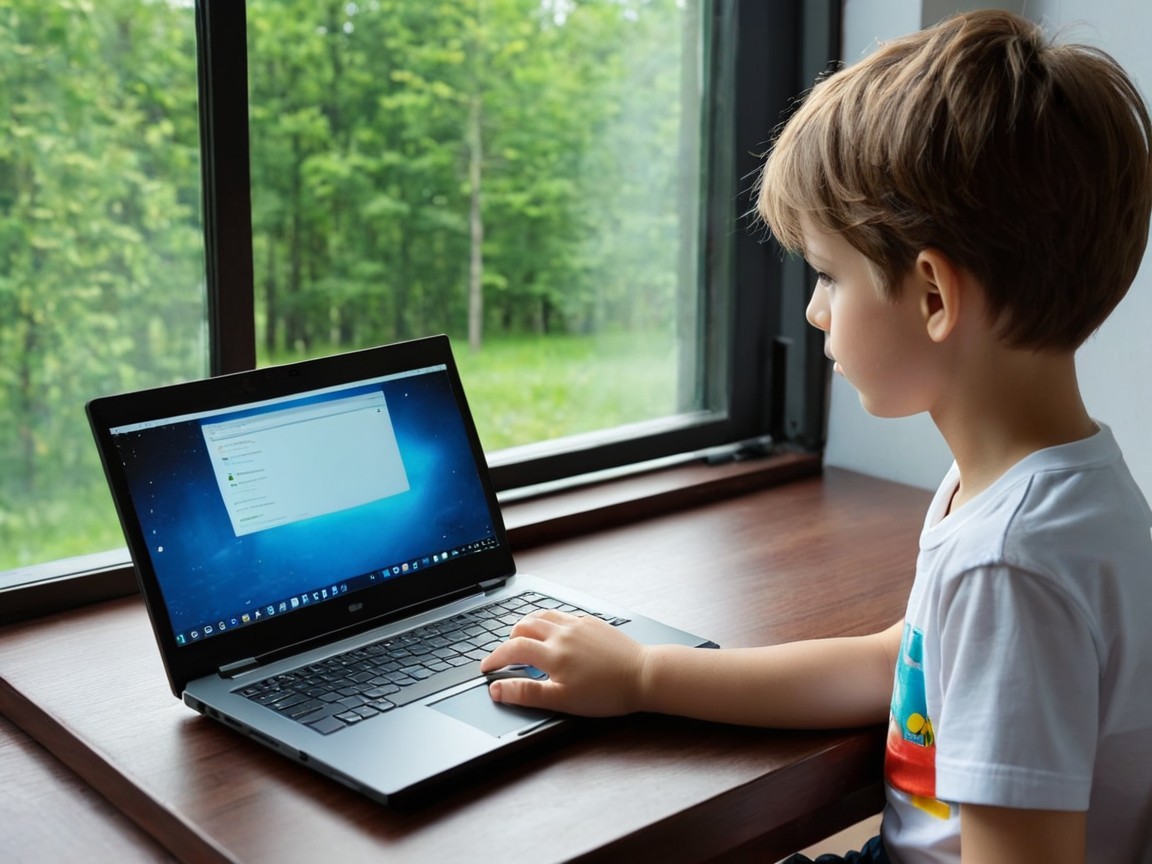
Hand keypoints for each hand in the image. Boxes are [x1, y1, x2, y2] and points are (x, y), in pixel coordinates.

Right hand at [480, 609, 647, 716]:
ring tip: (525, 638)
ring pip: (542, 615)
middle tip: (506, 654)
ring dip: (527, 625)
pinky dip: (549, 620)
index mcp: (552, 653)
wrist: (644, 675)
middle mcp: (562, 632)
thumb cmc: (606, 693)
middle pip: (524, 625)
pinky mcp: (592, 622)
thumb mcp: (562, 700)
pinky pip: (562, 614)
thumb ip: (526, 693)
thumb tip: (497, 689)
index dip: (495, 657)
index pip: (512, 648)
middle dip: (509, 638)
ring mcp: (578, 624)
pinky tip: (555, 632)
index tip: (486, 667)